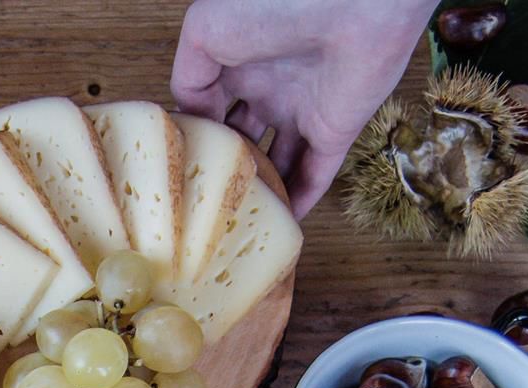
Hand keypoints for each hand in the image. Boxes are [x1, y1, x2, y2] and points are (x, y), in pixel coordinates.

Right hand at [170, 0, 435, 217]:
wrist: (352, 0)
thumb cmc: (276, 2)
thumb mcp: (205, 32)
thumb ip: (188, 78)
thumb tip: (193, 122)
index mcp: (238, 64)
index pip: (209, 111)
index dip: (194, 138)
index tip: (175, 169)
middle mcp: (269, 89)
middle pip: (242, 142)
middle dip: (223, 170)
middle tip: (199, 206)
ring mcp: (304, 111)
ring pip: (276, 163)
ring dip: (257, 191)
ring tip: (231, 223)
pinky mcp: (337, 129)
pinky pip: (315, 174)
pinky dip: (298, 201)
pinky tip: (275, 226)